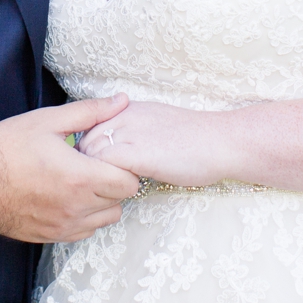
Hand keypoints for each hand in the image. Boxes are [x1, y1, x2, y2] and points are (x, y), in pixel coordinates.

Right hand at [0, 95, 140, 242]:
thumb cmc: (8, 146)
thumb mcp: (49, 120)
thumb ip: (90, 112)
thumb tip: (121, 101)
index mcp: (80, 178)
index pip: (129, 184)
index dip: (124, 168)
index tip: (109, 156)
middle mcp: (76, 208)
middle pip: (119, 201)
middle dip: (113, 182)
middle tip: (94, 165)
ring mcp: (63, 226)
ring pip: (104, 219)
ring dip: (101, 202)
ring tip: (81, 182)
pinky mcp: (50, 236)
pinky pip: (83, 231)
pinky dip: (84, 217)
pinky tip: (68, 198)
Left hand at [78, 101, 237, 187]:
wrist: (221, 141)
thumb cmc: (194, 138)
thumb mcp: (156, 123)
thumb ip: (132, 131)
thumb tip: (115, 150)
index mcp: (126, 109)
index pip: (86, 127)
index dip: (84, 151)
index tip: (89, 168)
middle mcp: (122, 117)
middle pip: (82, 142)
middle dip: (82, 166)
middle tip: (93, 186)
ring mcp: (128, 134)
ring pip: (88, 156)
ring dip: (91, 176)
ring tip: (105, 192)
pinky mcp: (136, 154)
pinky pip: (103, 170)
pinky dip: (105, 183)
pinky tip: (119, 193)